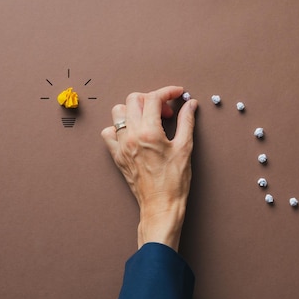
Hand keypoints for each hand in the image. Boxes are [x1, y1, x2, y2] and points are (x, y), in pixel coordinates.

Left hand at [101, 86, 196, 250]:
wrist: (161, 206)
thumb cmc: (174, 182)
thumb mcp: (185, 148)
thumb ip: (186, 122)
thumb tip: (190, 105)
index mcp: (148, 133)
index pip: (153, 98)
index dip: (167, 92)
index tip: (178, 94)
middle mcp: (130, 136)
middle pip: (134, 100)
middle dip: (152, 99)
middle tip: (166, 112)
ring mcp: (121, 146)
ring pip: (118, 112)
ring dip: (134, 110)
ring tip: (150, 120)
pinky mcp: (117, 156)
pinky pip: (109, 132)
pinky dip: (120, 127)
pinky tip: (134, 133)